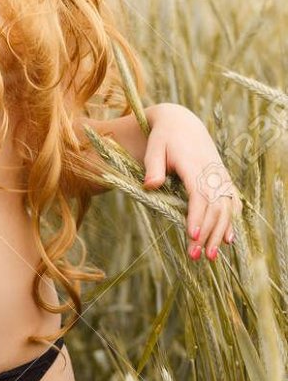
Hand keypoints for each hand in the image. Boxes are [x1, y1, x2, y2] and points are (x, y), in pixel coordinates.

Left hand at [142, 103, 241, 261]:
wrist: (182, 123)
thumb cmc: (164, 138)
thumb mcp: (154, 147)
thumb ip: (153, 167)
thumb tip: (150, 186)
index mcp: (194, 165)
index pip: (199, 194)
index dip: (197, 216)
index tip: (192, 235)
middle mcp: (212, 172)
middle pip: (215, 207)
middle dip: (207, 233)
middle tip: (195, 256)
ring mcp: (220, 176)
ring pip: (226, 208)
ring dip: (219, 233)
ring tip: (210, 256)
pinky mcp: (223, 180)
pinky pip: (231, 203)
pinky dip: (230, 221)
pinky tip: (227, 240)